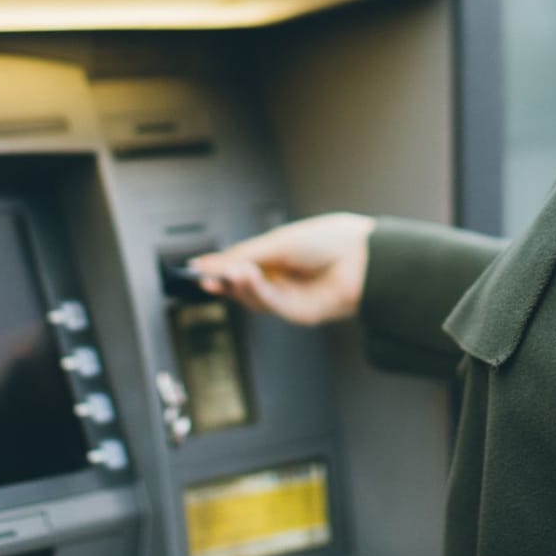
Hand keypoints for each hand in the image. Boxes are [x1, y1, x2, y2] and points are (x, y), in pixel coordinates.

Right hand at [187, 212, 375, 325]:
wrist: (360, 258)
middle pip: (241, 286)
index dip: (217, 267)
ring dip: (239, 286)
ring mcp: (288, 296)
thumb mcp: (276, 243)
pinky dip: (255, 292)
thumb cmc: (327, 242)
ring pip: (252, 299)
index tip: (194, 268)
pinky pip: (269, 305)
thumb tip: (211, 262)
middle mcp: (280, 276)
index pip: (238, 264)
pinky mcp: (297, 313)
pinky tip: (249, 279)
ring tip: (234, 272)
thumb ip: (243, 256)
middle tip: (205, 277)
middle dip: (223, 282)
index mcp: (274, 256)